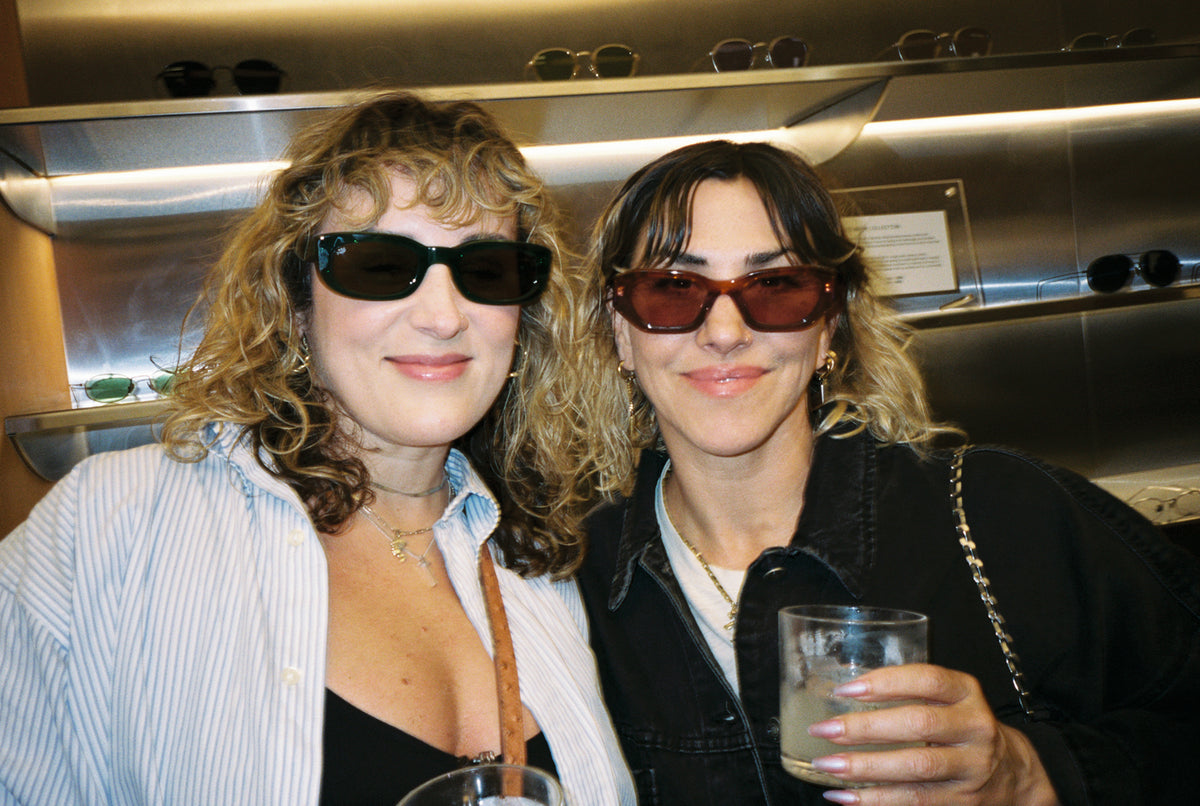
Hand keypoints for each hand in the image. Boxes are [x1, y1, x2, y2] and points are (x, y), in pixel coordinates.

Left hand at [804, 664, 1059, 805]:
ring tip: (827, 765)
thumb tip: (844, 695)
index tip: (845, 690)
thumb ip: (909, 693)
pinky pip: (914, 801)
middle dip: (865, 728)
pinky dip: (875, 800)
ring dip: (865, 768)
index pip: (927, 680)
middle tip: (824, 729)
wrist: (1012, 774)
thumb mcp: (948, 700)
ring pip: (915, 767)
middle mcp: (974, 728)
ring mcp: (971, 767)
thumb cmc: (961, 728)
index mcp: (966, 693)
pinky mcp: (961, 801)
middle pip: (918, 724)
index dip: (885, 683)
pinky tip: (844, 797)